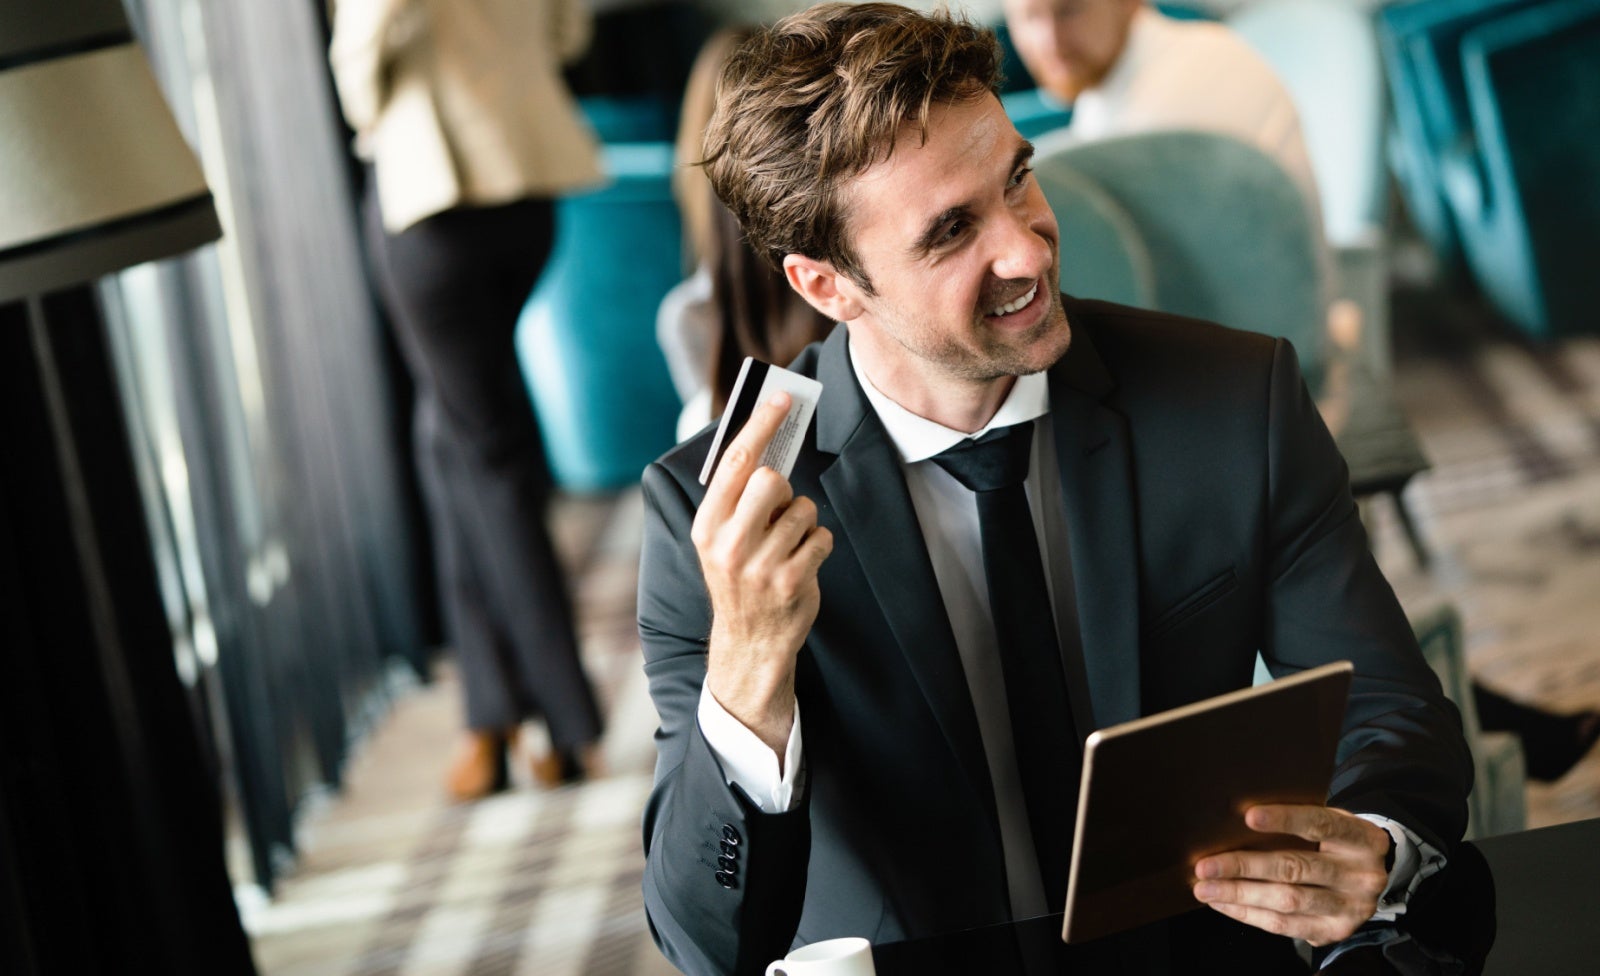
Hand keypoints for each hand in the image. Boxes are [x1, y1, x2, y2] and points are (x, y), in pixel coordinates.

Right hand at [692, 392, 833, 755]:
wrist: (749, 642)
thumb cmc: (739, 579)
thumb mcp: (720, 540)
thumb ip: (735, 498)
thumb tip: (766, 442)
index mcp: (706, 528)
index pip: (734, 463)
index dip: (760, 424)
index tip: (781, 399)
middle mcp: (728, 545)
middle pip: (771, 480)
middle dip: (782, 489)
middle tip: (777, 510)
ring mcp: (760, 566)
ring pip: (802, 509)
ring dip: (803, 522)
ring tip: (787, 545)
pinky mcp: (792, 581)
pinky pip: (821, 537)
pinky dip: (818, 545)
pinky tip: (802, 563)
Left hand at [1191, 804, 1391, 945]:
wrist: (1374, 877)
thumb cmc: (1338, 842)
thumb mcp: (1333, 823)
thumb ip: (1301, 822)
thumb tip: (1238, 821)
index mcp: (1363, 840)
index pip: (1321, 824)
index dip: (1285, 819)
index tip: (1248, 815)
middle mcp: (1361, 876)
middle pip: (1295, 869)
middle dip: (1244, 866)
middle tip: (1205, 866)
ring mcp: (1351, 908)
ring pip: (1287, 901)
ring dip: (1240, 895)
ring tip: (1206, 887)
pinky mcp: (1335, 931)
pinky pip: (1285, 926)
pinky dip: (1249, 914)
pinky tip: (1224, 903)